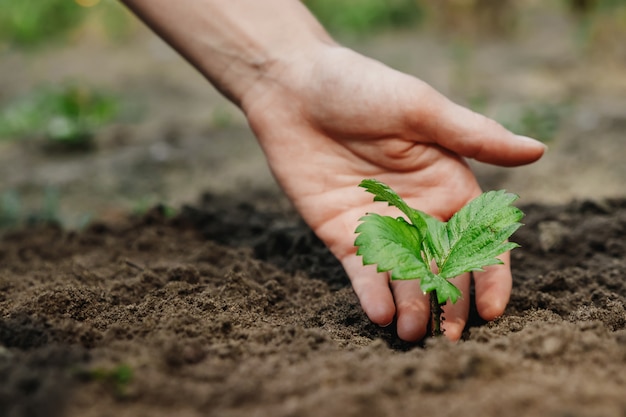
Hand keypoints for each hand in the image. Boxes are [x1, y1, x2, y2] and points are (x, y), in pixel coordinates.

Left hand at [243, 46, 544, 340]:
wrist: (294, 89)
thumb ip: (474, 136)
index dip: (489, 275)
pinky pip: (361, 270)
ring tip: (411, 332)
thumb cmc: (362, 88)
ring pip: (402, 276)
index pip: (477, 239)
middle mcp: (418, 210)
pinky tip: (379, 314)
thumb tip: (538, 152)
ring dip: (410, 307)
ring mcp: (380, 225)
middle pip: (442, 267)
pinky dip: (370, 293)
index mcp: (448, 183)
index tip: (491, 309)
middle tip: (449, 337)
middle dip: (449, 302)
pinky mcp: (342, 233)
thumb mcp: (420, 109)